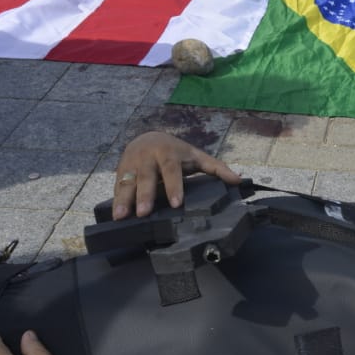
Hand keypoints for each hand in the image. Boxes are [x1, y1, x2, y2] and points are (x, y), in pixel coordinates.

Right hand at [113, 131, 241, 218]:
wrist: (148, 137)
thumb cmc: (177, 152)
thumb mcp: (197, 157)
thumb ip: (217, 168)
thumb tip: (239, 180)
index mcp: (169, 154)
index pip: (171, 170)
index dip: (173, 186)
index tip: (176, 203)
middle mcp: (149, 157)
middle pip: (146, 177)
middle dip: (145, 195)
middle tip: (144, 213)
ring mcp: (132, 163)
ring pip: (127, 181)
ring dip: (124, 199)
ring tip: (122, 216)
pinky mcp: (120, 170)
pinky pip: (117, 186)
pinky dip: (115, 200)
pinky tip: (114, 215)